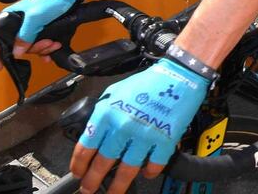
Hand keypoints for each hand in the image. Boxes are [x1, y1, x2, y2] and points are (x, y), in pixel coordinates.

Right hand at [0, 0, 76, 69]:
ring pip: (30, 48)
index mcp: (10, 19)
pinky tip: (54, 48)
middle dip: (33, 49)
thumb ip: (24, 36)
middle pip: (17, 47)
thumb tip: (16, 52)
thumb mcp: (35, 19)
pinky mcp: (40, 31)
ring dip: (43, 48)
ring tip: (53, 42)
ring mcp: (29, 29)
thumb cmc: (49, 1)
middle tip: (45, 43)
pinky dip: (47, 50)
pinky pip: (39, 47)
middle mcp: (18, 26)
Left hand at [72, 59, 207, 193]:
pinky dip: (149, 172)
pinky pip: (154, 165)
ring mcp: (144, 135)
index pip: (85, 147)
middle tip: (89, 190)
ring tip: (114, 193)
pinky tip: (146, 174)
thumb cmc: (148, 82)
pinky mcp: (165, 140)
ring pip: (126, 170)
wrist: (178, 75)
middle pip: (102, 163)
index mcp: (107, 113)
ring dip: (118, 186)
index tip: (78, 173)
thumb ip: (103, 114)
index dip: (79, 165)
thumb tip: (93, 135)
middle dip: (92, 182)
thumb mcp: (115, 92)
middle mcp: (123, 126)